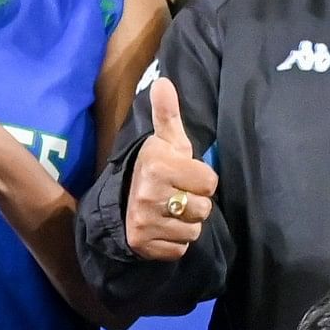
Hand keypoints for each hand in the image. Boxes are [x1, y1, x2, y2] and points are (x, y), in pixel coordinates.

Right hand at [121, 71, 219, 258]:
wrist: (120, 204)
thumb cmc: (154, 170)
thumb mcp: (165, 142)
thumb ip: (168, 114)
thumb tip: (163, 80)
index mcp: (158, 166)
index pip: (209, 182)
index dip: (201, 180)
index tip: (185, 176)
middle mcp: (150, 194)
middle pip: (204, 208)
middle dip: (194, 203)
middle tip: (176, 195)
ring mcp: (146, 221)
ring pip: (193, 230)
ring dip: (186, 223)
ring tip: (170, 212)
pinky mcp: (145, 244)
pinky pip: (180, 248)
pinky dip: (175, 241)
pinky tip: (163, 228)